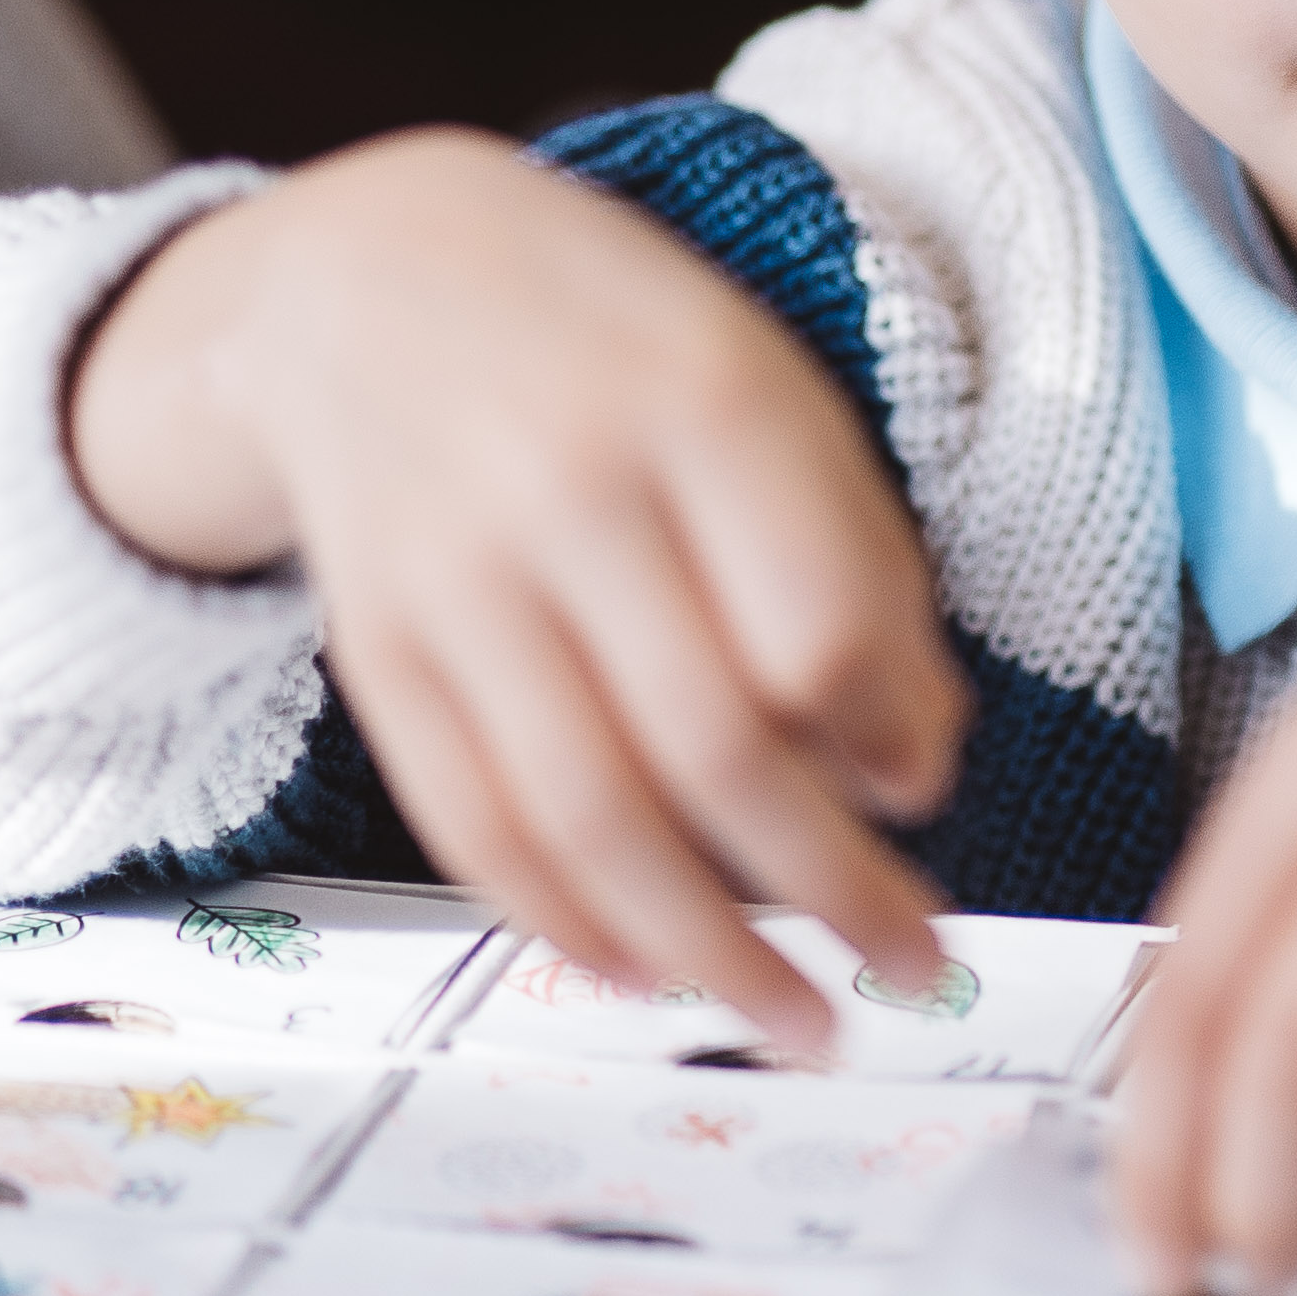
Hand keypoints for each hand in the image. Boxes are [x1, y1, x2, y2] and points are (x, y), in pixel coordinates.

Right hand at [68, 136, 966, 1054]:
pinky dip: (561, 919)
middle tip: (918, 971)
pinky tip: (642, 971)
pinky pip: (472, 820)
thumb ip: (852, 559)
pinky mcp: (376, 651)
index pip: (817, 624)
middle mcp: (568, 495)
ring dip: (707, 951)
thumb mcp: (771, 388)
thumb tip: (916, 766)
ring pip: (589, 815)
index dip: (892, 737)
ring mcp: (457, 581)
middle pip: (716, 747)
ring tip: (799, 1023)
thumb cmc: (616, 342)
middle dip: (835, 890)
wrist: (367, 272)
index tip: (928, 796)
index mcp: (700, 405)